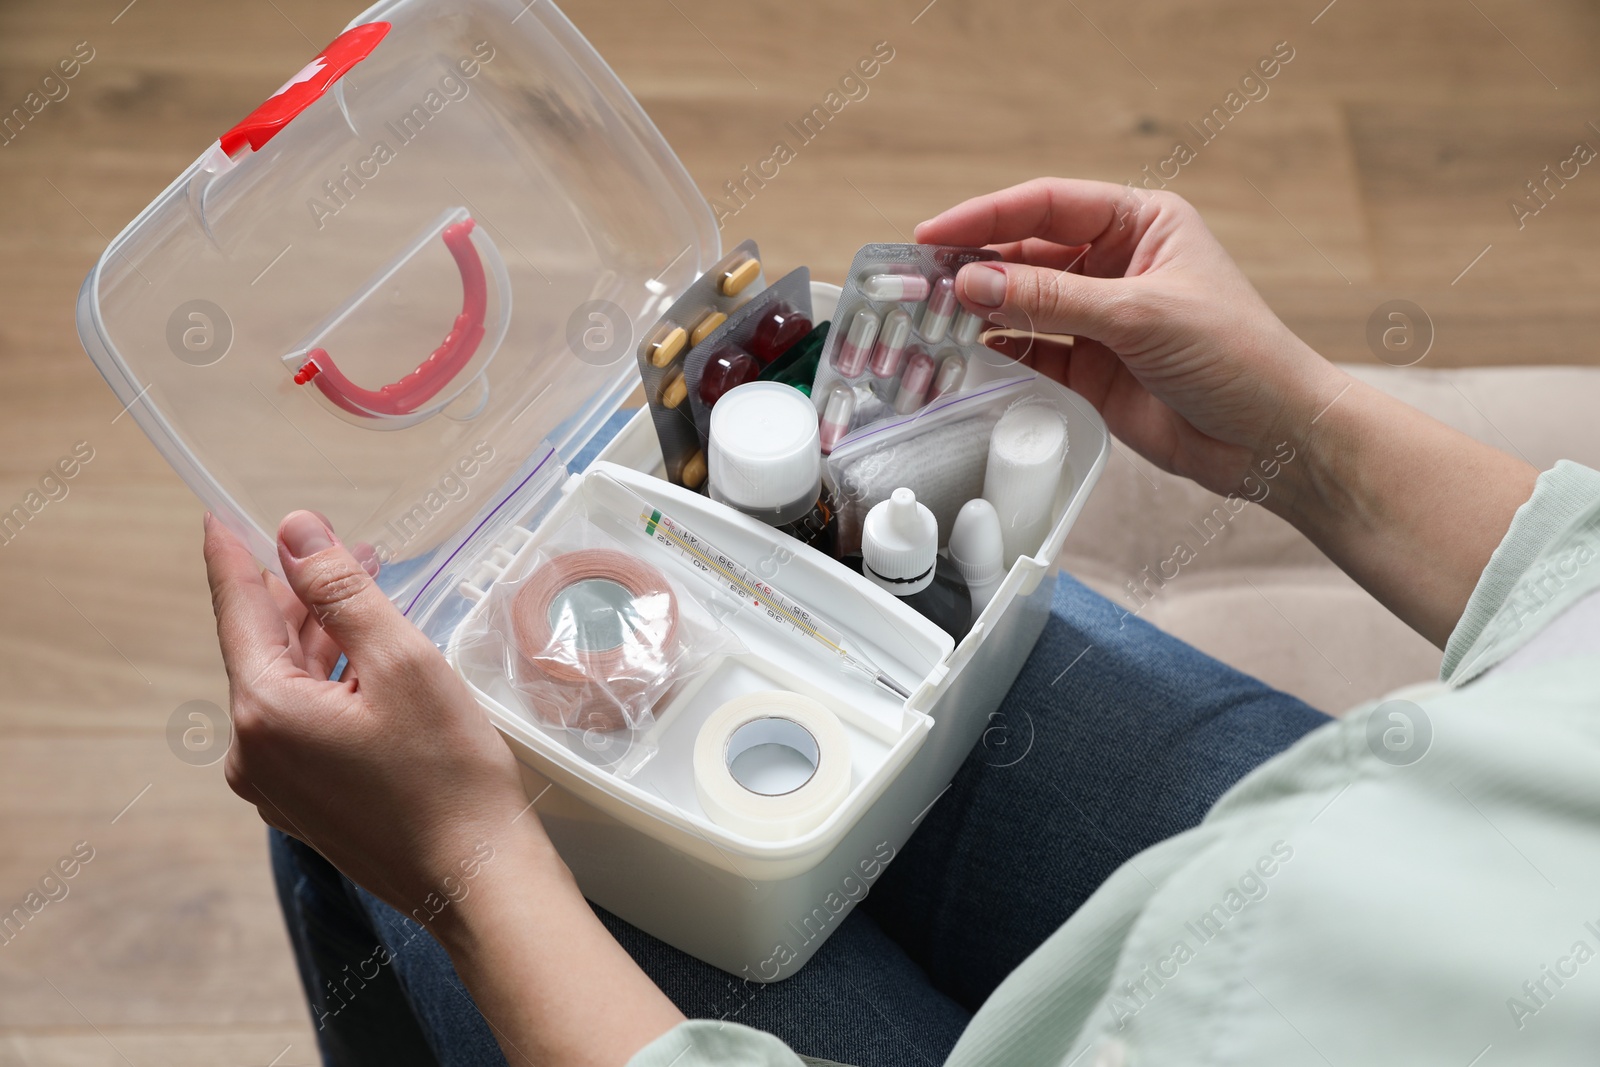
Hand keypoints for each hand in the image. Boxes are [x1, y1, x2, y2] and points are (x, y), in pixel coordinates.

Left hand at [203, 509, 542, 922]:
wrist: (475, 879)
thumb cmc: (448, 773)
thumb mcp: (401, 662)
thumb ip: (342, 591)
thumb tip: (295, 531)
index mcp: (265, 710)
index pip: (238, 610)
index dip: (232, 557)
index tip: (217, 517)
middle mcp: (252, 753)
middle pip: (264, 649)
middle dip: (302, 597)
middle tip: (351, 552)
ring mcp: (275, 787)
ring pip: (287, 688)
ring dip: (323, 641)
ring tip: (373, 606)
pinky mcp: (305, 807)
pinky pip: (303, 727)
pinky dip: (329, 687)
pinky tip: (371, 672)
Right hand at [918, 177, 1536, 645]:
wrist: (1274, 440)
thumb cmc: (1237, 357)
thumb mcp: (1139, 315)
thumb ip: (1050, 299)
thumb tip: (973, 283)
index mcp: (1142, 224)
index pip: (1049, 205)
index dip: (987, 216)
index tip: (933, 234)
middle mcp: (1118, 265)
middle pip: (1028, 252)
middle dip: (977, 265)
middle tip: (919, 280)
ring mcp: (1103, 318)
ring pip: (1024, 303)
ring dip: (981, 309)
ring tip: (930, 316)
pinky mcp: (1094, 369)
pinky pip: (1033, 350)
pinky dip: (999, 350)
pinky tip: (967, 350)